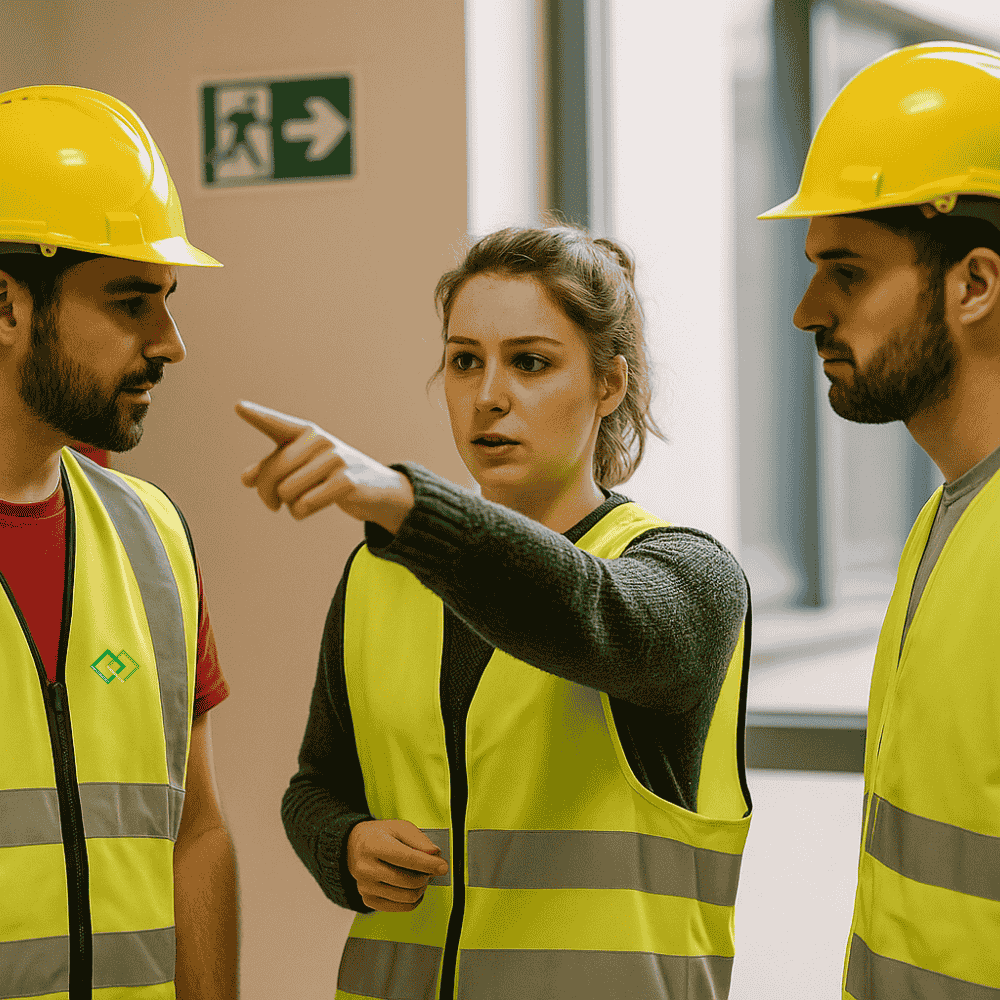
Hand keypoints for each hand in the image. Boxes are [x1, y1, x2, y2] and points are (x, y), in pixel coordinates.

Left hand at [235, 400, 413, 529]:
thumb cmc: (332, 476)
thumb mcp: (304, 469)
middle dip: (266, 494)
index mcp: (306, 433)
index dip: (257, 416)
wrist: (377, 490)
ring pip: (286, 491)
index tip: (238, 407)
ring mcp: (335, 459)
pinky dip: (300, 513)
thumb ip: (273, 470)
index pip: (277, 425)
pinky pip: (304, 504)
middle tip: (272, 505)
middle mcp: (319, 441)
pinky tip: (307, 510)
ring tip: (299, 503)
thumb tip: (246, 479)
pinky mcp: (346, 482)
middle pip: (273, 472)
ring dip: (287, 505)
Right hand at [347, 819, 448, 911]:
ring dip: (421, 888)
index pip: (407, 859)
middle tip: (430, 869)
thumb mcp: (399, 827)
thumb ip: (419, 839)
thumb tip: (435, 855)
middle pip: (409, 881)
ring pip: (407, 897)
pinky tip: (414, 888)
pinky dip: (414, 899)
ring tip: (421, 876)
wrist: (354, 846)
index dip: (429, 864)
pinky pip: (401, 907)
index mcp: (373, 845)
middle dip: (426, 875)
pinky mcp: (368, 900)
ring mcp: (366, 887)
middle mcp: (366, 868)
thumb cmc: (380, 835)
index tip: (443, 866)